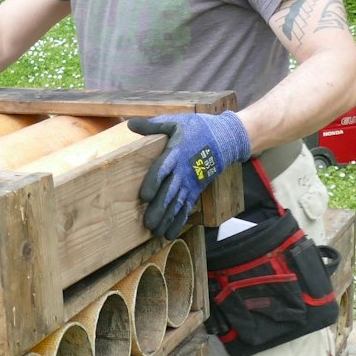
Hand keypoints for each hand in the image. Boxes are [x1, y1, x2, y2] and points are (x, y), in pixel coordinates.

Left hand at [126, 111, 250, 238]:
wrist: (225, 138)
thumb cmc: (197, 129)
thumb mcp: (175, 122)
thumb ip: (152, 126)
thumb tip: (130, 124)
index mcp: (176, 153)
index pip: (163, 169)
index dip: (154, 182)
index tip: (145, 196)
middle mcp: (183, 171)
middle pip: (169, 192)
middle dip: (159, 208)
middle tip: (148, 224)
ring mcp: (190, 182)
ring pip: (177, 203)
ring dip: (167, 219)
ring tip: (155, 233)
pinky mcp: (196, 189)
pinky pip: (186, 207)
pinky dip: (178, 221)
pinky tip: (169, 234)